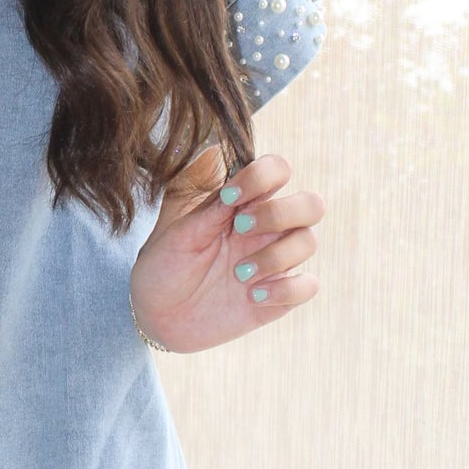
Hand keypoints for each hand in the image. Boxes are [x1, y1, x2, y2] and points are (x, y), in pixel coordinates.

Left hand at [129, 151, 324, 354]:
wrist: (156, 314)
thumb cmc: (165, 264)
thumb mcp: (178, 231)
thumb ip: (208, 202)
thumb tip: (217, 154)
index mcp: (244, 203)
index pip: (277, 170)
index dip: (264, 176)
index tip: (231, 196)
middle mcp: (266, 229)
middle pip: (312, 204)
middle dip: (282, 213)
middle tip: (242, 228)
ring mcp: (275, 262)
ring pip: (309, 242)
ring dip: (275, 256)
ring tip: (237, 273)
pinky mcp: (279, 296)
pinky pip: (309, 285)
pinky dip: (286, 289)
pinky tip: (252, 296)